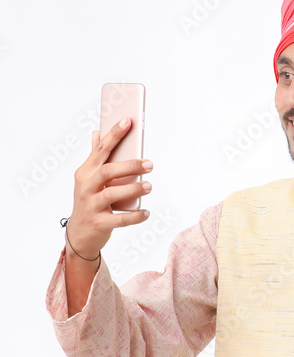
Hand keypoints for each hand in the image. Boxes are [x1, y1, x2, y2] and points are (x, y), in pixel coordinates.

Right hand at [66, 118, 152, 258]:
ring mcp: (91, 206)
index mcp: (85, 172)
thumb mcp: (89, 179)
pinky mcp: (99, 223)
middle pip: (108, 171)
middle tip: (150, 164)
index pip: (100, 149)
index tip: (128, 121)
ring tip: (149, 186)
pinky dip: (135, 216)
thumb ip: (95, 157)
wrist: (79, 234)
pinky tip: (146, 212)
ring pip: (113, 194)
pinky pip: (120, 219)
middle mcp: (86, 187)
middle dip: (130, 166)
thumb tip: (97, 132)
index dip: (114, 134)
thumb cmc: (89, 201)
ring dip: (134, 189)